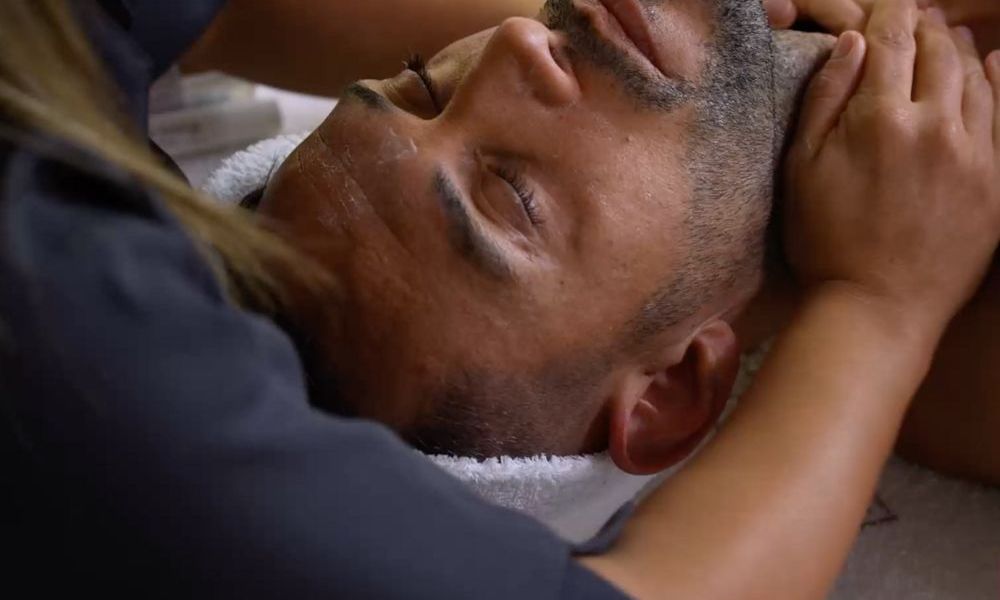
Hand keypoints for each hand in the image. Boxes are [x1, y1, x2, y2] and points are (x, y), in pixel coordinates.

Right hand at [783, 0, 999, 335]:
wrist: (877, 307)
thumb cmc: (825, 240)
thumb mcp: (801, 169)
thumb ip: (824, 99)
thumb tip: (852, 43)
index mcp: (880, 118)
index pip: (892, 40)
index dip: (890, 13)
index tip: (888, 3)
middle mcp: (934, 125)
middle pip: (939, 50)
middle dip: (926, 25)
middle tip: (916, 15)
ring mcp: (973, 152)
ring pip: (976, 77)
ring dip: (961, 48)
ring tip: (949, 34)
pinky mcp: (997, 180)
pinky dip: (997, 81)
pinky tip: (991, 65)